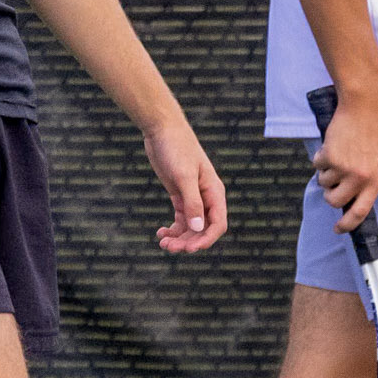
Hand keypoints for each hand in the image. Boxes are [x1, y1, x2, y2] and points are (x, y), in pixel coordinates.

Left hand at [143, 118, 227, 251]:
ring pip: (191, 226)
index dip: (206, 239)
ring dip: (179, 238)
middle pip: (203, 229)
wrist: (162, 129)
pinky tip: (160, 233)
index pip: (218, 224)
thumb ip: (192, 202)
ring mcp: (193, 197)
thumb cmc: (176, 148)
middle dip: (189, 241)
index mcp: (214, 192)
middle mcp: (206, 197)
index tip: (190, 249)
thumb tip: (199, 228)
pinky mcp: (179, 195)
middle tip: (169, 248)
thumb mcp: (183, 176)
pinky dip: (172, 229)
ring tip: (162, 243)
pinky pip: (180, 219)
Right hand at [313, 91, 377, 232]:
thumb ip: (366, 179)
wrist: (365, 106)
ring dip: (325, 171)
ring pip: (323, 182)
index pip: (360, 211)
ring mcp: (344, 168)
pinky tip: (331, 143)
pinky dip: (319, 156)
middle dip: (328, 193)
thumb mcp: (377, 159)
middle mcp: (360, 178)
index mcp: (376, 180)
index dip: (347, 224)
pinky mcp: (330, 157)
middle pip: (334, 201)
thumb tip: (348, 197)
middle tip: (329, 182)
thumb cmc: (373, 131)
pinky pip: (316, 165)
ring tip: (336, 153)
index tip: (338, 229)